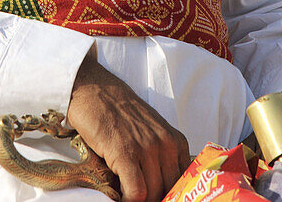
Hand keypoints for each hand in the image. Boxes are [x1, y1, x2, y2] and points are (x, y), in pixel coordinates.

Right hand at [67, 52, 190, 201]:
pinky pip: (136, 192)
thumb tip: (163, 189)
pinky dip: (129, 200)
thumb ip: (163, 156)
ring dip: (140, 200)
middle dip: (154, 198)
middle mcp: (166, 144)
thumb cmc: (122, 114)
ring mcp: (146, 148)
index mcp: (176, 141)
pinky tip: (121, 197)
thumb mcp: (152, 131)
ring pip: (153, 194)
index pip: (184, 183)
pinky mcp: (125, 153)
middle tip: (140, 196)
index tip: (157, 195)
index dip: (169, 194)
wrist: (97, 91)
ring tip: (128, 195)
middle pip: (168, 191)